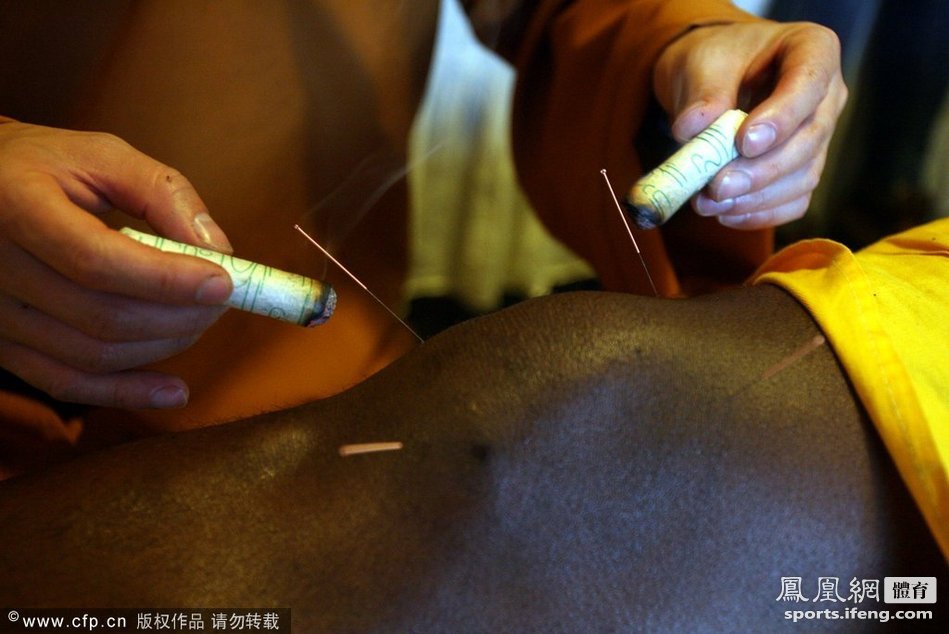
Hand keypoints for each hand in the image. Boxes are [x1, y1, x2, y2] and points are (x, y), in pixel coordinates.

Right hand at [0, 119, 233, 408]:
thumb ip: (163, 194)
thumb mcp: (102, 156)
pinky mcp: (2, 344)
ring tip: (203, 321)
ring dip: (164, 347)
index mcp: (14, 205)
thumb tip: (218, 251)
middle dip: (179, 316)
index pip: (95, 259)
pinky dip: (127, 393)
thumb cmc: (46, 166)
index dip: (166, 279)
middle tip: (224, 301)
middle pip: (100, 316)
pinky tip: (175, 390)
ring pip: (92, 355)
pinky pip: (66, 384)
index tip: (223, 282)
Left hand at [653, 20, 847, 228]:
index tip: (744, 143)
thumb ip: (702, 93)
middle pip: (809, 139)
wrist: (709, 79)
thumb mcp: (701, 62)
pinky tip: (725, 213)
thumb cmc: (714, 61)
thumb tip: (691, 130)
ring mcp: (818, 137)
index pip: (809, 84)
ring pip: (803, 177)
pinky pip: (793, 201)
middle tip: (717, 186)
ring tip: (708, 202)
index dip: (781, 118)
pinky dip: (759, 214)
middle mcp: (826, 96)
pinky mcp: (802, 171)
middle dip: (762, 170)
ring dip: (756, 198)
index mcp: (812, 50)